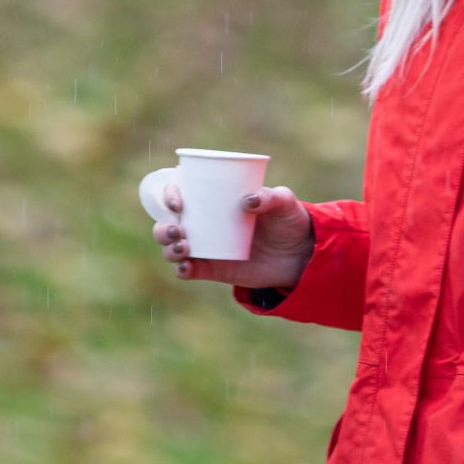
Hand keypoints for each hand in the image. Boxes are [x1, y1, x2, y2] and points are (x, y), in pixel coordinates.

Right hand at [151, 184, 315, 289]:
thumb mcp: (284, 202)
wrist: (300, 254)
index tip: (179, 203)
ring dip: (168, 248)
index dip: (169, 194)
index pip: (181, 192)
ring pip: (171, 248)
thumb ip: (271, 197)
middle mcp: (204, 223)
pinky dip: (181, 269)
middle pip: (168, 224)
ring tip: (184, 247)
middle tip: (179, 230)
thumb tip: (248, 201)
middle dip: (163, 228)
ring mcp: (207, 247)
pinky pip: (187, 271)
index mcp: (214, 200)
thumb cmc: (288, 220)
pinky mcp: (213, 269)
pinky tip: (186, 267)